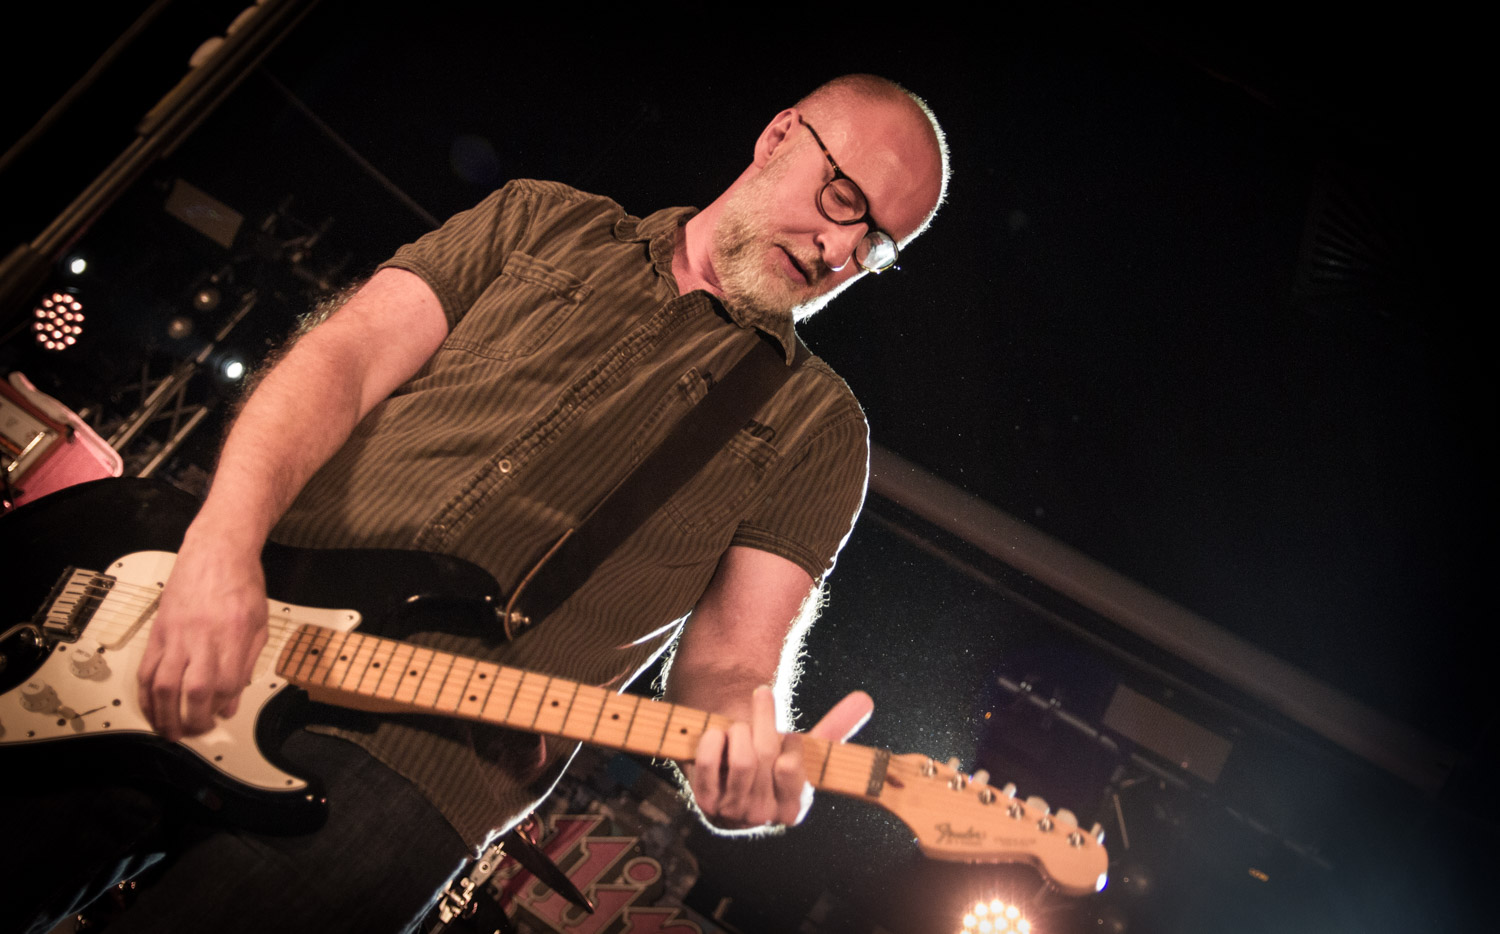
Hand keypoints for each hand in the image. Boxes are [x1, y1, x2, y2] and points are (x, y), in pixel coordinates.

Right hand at [136, 541, 268, 741]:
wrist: (216, 550)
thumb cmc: (242, 583)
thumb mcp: (260, 623)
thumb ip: (247, 665)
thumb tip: (231, 703)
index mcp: (235, 634)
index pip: (226, 683)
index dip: (223, 706)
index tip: (221, 715)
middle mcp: (204, 635)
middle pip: (194, 689)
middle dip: (193, 720)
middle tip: (195, 732)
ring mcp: (177, 634)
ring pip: (164, 684)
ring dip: (164, 715)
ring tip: (170, 732)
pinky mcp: (158, 631)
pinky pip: (147, 669)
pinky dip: (146, 694)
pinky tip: (151, 709)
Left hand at [689, 687, 873, 829]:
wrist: (729, 785)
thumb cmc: (771, 765)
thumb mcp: (803, 754)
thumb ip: (835, 729)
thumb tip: (865, 700)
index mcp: (792, 809)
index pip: (791, 766)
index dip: (788, 740)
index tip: (786, 733)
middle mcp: (763, 815)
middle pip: (764, 755)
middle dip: (763, 717)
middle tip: (761, 695)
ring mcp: (732, 811)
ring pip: (740, 759)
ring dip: (738, 730)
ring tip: (739, 726)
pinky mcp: (704, 801)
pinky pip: (708, 762)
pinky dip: (712, 739)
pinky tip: (718, 735)